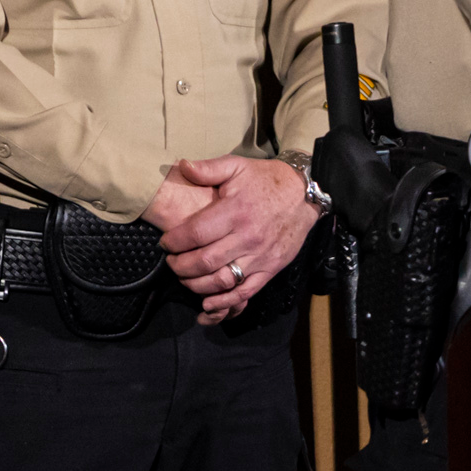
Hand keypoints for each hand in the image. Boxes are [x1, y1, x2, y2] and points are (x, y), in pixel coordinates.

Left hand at [157, 155, 315, 325]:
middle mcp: (247, 236)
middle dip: (180, 266)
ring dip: (196, 285)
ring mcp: (260, 256)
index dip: (174, 242)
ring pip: (221, 280)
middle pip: (204, 261)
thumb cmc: (266, 180)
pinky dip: (224, 302)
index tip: (165, 243)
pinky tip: (207, 304)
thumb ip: (208, 168)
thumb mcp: (237, 166)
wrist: (305, 194)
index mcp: (235, 211)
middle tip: (172, 262)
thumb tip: (182, 166)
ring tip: (185, 279)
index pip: (195, 233)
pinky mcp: (271, 268)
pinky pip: (245, 292)